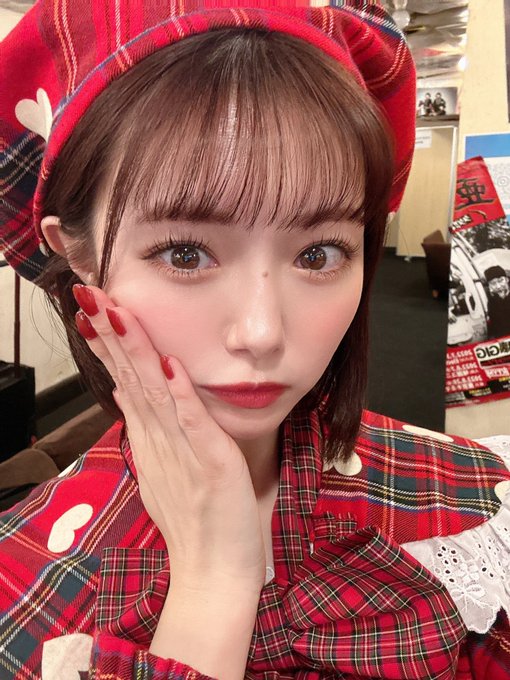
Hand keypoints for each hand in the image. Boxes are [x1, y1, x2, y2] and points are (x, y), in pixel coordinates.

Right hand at [73, 285, 265, 593]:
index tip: (92, 308)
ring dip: (136, 352)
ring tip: (117, 313)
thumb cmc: (192, 519)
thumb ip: (145, 428)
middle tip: (88, 294)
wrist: (213, 571)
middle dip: (110, 334)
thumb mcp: (161, 466)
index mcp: (150, 437)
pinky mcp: (211, 464)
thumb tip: (126, 390)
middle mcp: (159, 439)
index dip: (108, 343)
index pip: (124, 379)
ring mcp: (182, 451)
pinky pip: (195, 423)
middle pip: (130, 377)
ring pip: (154, 392)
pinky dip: (182, 394)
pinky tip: (169, 365)